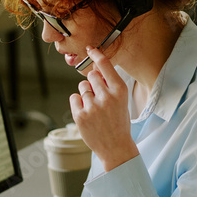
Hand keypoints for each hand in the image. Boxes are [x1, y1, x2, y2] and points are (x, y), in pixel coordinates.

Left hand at [69, 46, 138, 171]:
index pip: (105, 65)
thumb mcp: (122, 101)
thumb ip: (110, 85)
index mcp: (120, 91)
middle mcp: (107, 97)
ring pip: (82, 87)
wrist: (116, 147)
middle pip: (91, 75)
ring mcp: (92, 107)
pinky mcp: (80, 115)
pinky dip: (78, 103)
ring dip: (86, 94)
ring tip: (95, 108)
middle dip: (93, 82)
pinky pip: (74, 97)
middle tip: (99, 96)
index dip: (96, 55)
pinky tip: (87, 113)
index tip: (89, 49)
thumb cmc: (119, 122)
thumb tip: (96, 69)